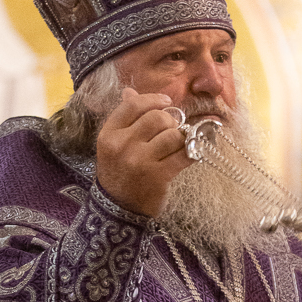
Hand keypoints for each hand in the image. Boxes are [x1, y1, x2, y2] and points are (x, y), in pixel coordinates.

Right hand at [94, 86, 191, 218]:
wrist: (117, 211)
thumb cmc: (118, 174)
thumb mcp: (113, 145)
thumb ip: (123, 118)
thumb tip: (130, 91)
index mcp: (109, 135)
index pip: (133, 105)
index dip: (153, 99)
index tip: (166, 102)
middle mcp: (122, 146)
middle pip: (156, 118)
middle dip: (170, 121)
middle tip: (172, 129)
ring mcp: (141, 162)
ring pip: (172, 135)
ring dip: (180, 138)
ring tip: (176, 145)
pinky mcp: (159, 176)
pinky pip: (184, 155)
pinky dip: (192, 152)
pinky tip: (190, 153)